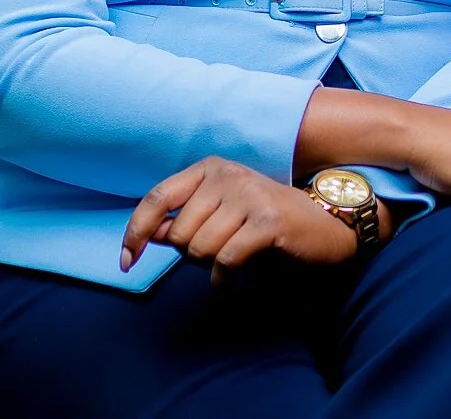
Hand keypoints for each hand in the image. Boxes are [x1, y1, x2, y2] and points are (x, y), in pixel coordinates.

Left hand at [122, 156, 358, 282]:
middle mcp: (227, 175)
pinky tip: (230, 280)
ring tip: (230, 261)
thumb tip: (149, 234)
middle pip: (179, 232)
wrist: (325, 226)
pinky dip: (223, 278)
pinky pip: (226, 259)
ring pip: (201, 248)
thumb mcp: (221, 215)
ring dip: (210, 267)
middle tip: (216, 255)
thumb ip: (184, 222)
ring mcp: (249, 195)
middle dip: (191, 255)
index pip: (157, 198)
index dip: (135, 231)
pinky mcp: (267, 220)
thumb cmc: (267, 223)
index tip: (125, 261)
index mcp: (210, 169)